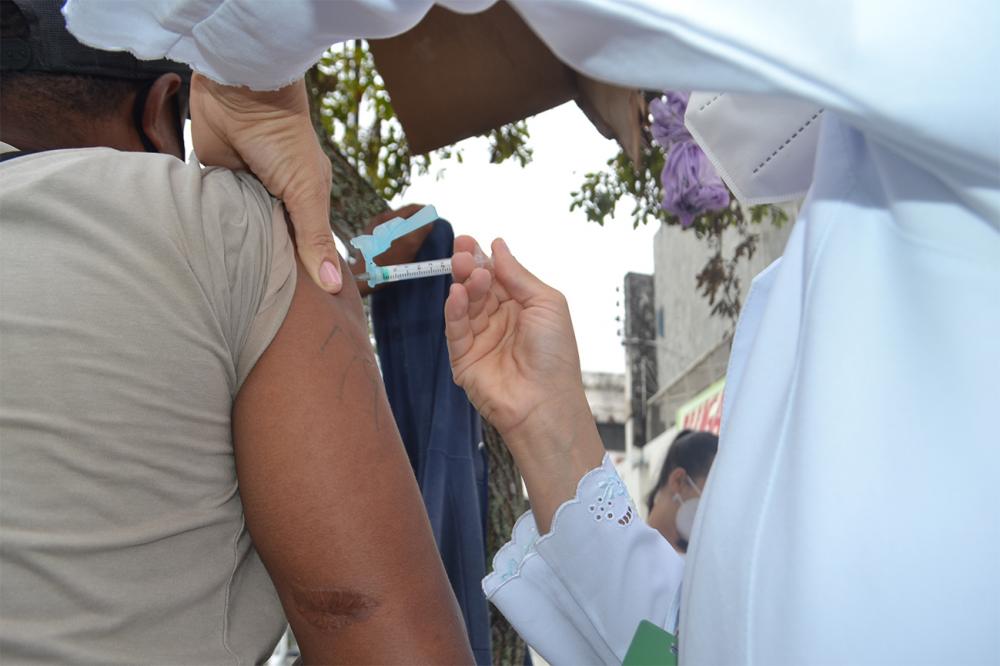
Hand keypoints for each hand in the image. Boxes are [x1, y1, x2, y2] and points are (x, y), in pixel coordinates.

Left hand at [189, 74, 341, 292]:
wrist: (240, 93)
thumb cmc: (283, 140)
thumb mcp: (306, 193)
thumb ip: (314, 239)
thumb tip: (332, 288)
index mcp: (305, 201)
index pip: (306, 245)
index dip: (302, 274)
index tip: (297, 309)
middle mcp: (277, 199)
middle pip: (272, 242)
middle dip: (266, 266)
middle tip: (259, 307)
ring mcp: (246, 192)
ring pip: (243, 232)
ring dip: (237, 250)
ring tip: (229, 291)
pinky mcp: (216, 184)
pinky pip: (215, 215)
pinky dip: (213, 230)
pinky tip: (207, 257)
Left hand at [351, 204, 433, 295]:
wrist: (363, 276)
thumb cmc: (386, 262)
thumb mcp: (408, 246)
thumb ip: (421, 230)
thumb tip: (430, 221)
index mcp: (388, 218)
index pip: (412, 208)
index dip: (425, 211)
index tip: (434, 216)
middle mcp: (379, 220)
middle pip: (404, 214)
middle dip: (418, 218)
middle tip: (428, 226)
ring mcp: (373, 228)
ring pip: (397, 222)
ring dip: (409, 225)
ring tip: (417, 235)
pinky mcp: (371, 237)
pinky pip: (390, 230)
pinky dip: (400, 232)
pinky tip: (404, 243)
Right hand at [445, 236, 586, 441]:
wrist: (545, 401)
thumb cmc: (555, 354)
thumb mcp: (546, 303)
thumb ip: (518, 274)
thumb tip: (498, 245)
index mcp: (521, 306)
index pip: (496, 276)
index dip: (483, 258)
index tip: (469, 240)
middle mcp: (499, 320)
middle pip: (477, 286)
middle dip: (468, 267)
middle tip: (461, 250)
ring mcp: (480, 338)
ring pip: (465, 304)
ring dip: (464, 285)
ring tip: (466, 271)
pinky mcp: (464, 358)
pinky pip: (455, 328)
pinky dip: (453, 310)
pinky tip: (457, 294)